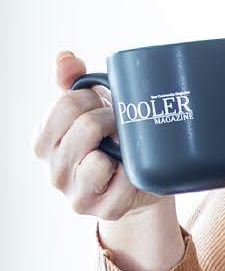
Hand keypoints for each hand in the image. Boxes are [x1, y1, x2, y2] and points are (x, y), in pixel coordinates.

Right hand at [32, 50, 183, 270]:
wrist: (136, 179)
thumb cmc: (108, 137)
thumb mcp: (87, 106)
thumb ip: (72, 80)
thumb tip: (67, 59)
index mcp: (42, 142)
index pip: (65, 105)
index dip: (92, 97)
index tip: (102, 101)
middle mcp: (53, 171)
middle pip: (86, 128)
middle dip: (110, 117)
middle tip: (120, 121)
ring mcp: (77, 195)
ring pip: (98, 161)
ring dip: (121, 146)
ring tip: (124, 145)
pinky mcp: (105, 211)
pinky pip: (124, 185)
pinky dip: (134, 172)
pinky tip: (133, 168)